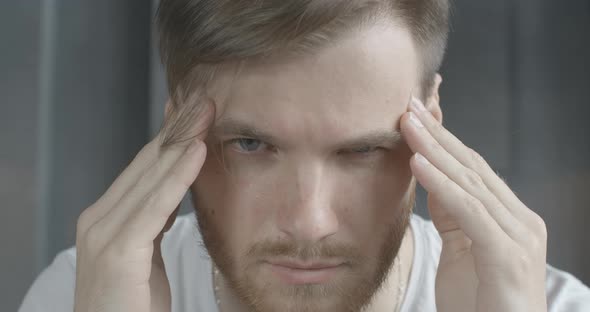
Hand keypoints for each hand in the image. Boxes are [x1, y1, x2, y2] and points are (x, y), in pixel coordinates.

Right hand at [73, 102, 213, 311]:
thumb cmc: (132, 305)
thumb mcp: (146, 255)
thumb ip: (153, 222)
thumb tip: (172, 193)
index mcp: (107, 218)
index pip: (144, 168)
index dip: (169, 138)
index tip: (190, 110)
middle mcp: (99, 219)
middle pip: (147, 164)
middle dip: (176, 130)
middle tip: (202, 97)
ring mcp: (103, 233)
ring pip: (151, 177)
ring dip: (181, 141)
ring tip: (205, 111)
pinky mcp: (118, 251)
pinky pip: (155, 205)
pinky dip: (177, 176)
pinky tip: (196, 150)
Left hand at [400, 97, 547, 311]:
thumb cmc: (479, 303)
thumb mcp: (461, 251)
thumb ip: (452, 215)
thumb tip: (430, 176)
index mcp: (509, 218)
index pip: (474, 169)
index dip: (444, 140)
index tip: (417, 115)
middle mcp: (519, 221)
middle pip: (472, 168)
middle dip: (438, 135)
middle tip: (409, 106)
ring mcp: (518, 236)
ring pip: (470, 182)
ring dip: (434, 150)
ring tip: (407, 125)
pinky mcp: (507, 255)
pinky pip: (468, 211)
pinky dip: (441, 185)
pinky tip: (418, 163)